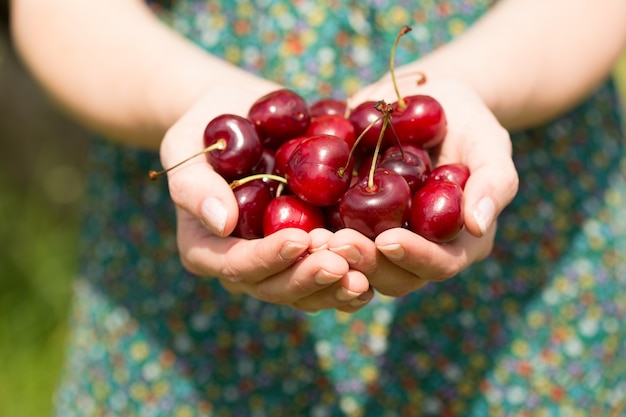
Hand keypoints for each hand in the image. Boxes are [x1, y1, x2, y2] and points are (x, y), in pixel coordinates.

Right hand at [159, 85, 373, 312]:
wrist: (239, 118)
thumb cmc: (204, 129)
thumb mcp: (185, 145)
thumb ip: (193, 184)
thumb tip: (220, 221)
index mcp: (207, 248)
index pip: (235, 265)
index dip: (267, 258)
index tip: (299, 238)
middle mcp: (242, 265)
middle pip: (274, 287)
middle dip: (308, 278)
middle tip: (342, 264)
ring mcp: (276, 262)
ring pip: (305, 292)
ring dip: (335, 287)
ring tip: (365, 275)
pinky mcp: (306, 251)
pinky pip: (327, 278)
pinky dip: (351, 279)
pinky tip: (376, 273)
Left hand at [330, 71, 518, 295]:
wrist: (428, 101)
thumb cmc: (467, 122)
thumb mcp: (488, 143)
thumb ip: (493, 182)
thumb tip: (478, 226)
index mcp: (457, 242)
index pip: (439, 265)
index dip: (414, 258)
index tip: (387, 239)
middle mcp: (419, 250)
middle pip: (393, 275)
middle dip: (365, 262)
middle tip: (335, 242)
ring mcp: (384, 240)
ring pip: (359, 267)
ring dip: (335, 258)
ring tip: (312, 238)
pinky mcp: (355, 224)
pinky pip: (333, 241)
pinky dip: (316, 240)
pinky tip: (296, 226)